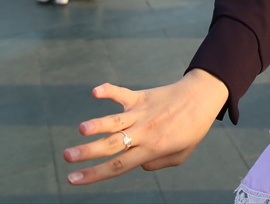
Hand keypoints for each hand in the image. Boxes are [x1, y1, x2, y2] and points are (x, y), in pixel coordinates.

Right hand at [64, 69, 228, 185]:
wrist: (202, 97)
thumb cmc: (192, 129)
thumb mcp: (180, 155)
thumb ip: (157, 164)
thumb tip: (136, 164)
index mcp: (151, 149)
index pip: (118, 166)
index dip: (93, 174)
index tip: (72, 179)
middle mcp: (144, 132)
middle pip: (112, 145)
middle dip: (87, 152)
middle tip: (67, 156)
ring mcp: (141, 113)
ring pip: (115, 120)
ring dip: (97, 124)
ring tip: (81, 129)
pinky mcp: (141, 96)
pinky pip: (123, 93)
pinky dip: (109, 91)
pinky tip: (96, 91)